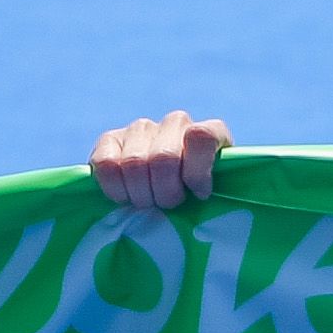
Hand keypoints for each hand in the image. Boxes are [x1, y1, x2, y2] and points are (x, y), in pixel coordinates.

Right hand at [89, 109, 230, 210]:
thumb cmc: (198, 209)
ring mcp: (142, 129)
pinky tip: (126, 196)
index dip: (197, 173)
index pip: (201, 137)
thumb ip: (226, 196)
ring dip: (141, 195)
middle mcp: (176, 123)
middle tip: (168, 207)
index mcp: (210, 132)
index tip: (199, 196)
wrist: (165, 207)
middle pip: (164, 158)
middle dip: (165, 194)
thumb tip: (205, 200)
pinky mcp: (110, 140)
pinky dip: (115, 189)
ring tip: (148, 204)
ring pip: (134, 163)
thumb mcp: (220, 202)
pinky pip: (106, 165)